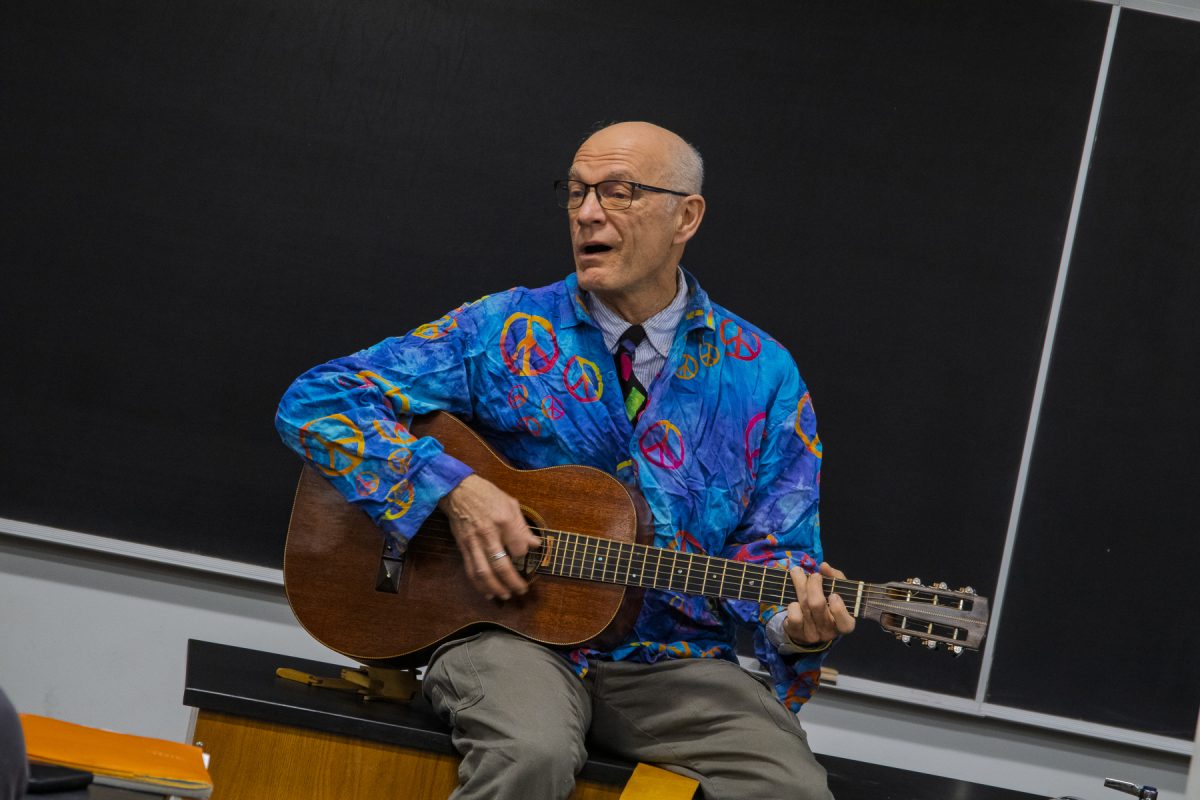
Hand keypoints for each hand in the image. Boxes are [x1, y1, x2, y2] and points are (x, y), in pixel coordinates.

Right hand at [437, 475, 540, 600]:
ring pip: (484, 572)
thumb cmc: (487, 495)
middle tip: (521, 591)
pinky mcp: (463, 547)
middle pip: (501, 565)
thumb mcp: (510, 504)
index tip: (525, 557)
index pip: (518, 548)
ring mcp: (473, 542)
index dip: (524, 556)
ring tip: (505, 596)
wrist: (458, 491)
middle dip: (513, 582)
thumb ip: (523, 527)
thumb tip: (536, 544)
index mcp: (504, 521)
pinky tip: (488, 592)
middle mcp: (488, 534)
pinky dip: (479, 585)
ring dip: (495, 588)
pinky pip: (471, 570)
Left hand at [783, 562, 856, 645]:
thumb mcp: (837, 590)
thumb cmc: (829, 604)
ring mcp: (812, 634)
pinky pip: (794, 617)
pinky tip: (794, 599)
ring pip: (804, 606)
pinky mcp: (797, 633)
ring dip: (800, 585)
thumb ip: (835, 577)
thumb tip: (824, 566)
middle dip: (813, 585)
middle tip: (814, 575)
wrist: (810, 625)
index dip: (839, 609)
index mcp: (844, 624)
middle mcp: (828, 632)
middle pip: (817, 605)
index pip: (845, 623)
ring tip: (797, 572)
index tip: (833, 595)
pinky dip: (793, 605)